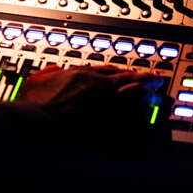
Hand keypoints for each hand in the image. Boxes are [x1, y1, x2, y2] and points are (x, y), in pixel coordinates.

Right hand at [17, 63, 166, 143]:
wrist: (39, 120)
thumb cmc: (35, 104)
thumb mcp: (38, 80)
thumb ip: (51, 75)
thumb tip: (54, 74)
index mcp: (81, 74)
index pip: (108, 69)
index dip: (120, 70)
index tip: (128, 72)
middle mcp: (98, 86)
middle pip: (127, 78)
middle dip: (143, 78)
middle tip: (156, 78)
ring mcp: (106, 104)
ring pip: (135, 94)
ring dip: (148, 93)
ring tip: (157, 96)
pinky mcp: (110, 123)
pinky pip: (132, 118)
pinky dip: (141, 117)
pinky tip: (148, 120)